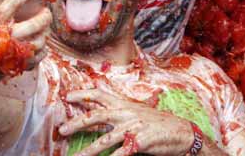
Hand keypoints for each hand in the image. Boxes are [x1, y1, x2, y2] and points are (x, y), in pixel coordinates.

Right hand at [0, 0, 51, 113]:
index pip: (16, 0)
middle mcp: (4, 37)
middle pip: (35, 24)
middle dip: (45, 15)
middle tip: (46, 11)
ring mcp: (9, 54)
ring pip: (38, 42)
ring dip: (44, 34)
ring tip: (44, 29)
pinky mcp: (11, 68)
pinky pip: (34, 60)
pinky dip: (40, 52)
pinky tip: (39, 47)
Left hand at [59, 90, 197, 155]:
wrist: (181, 131)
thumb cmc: (157, 123)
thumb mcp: (137, 112)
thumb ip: (118, 113)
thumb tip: (100, 114)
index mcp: (125, 104)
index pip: (100, 95)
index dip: (83, 94)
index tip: (67, 96)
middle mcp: (127, 113)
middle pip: (97, 115)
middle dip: (78, 122)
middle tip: (63, 130)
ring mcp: (134, 128)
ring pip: (106, 140)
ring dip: (89, 151)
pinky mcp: (141, 142)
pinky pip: (122, 153)